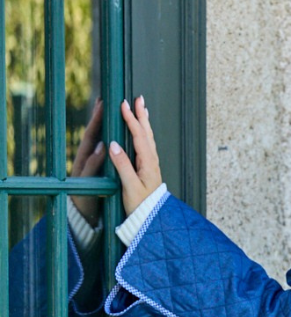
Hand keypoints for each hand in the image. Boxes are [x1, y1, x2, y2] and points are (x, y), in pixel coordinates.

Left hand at [70, 98, 105, 223]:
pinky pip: (107, 149)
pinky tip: (119, 134)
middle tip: (106, 99)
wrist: (84, 217)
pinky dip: (113, 138)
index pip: (91, 135)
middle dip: (100, 116)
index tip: (103, 104)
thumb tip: (102, 146)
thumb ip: (94, 164)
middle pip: (96, 133)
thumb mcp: (89, 183)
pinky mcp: (100, 170)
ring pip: (102, 140)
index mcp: (84, 159)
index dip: (97, 119)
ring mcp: (93, 163)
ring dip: (107, 125)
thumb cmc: (86, 201)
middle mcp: (88, 158)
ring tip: (114, 111)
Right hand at [108, 95, 161, 215]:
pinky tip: (142, 129)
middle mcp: (152, 161)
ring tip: (141, 107)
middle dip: (141, 114)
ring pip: (148, 137)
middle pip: (146, 133)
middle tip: (137, 98)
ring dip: (144, 121)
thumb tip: (113, 145)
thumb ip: (122, 165)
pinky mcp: (148, 168)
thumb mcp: (129, 186)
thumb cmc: (139, 205)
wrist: (150, 218)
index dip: (131, 119)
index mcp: (147, 163)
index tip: (123, 104)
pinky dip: (144, 132)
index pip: (139, 135)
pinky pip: (146, 144)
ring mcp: (151, 164)